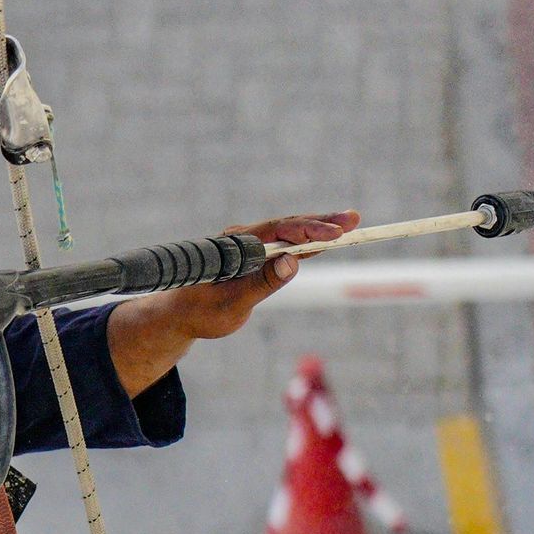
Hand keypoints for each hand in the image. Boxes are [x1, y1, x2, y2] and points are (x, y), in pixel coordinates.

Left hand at [106, 212, 357, 395]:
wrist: (179, 314)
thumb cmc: (201, 311)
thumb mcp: (231, 305)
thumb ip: (262, 284)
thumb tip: (293, 262)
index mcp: (236, 245)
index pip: (278, 231)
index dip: (308, 230)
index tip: (334, 232)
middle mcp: (243, 238)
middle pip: (288, 225)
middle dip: (322, 222)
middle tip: (354, 220)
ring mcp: (250, 245)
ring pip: (289, 232)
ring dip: (319, 228)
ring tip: (351, 224)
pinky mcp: (255, 255)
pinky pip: (286, 245)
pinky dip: (308, 242)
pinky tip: (329, 239)